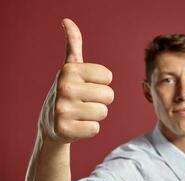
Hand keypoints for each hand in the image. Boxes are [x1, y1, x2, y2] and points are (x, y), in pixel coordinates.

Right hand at [38, 18, 113, 142]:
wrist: (50, 123)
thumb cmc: (67, 92)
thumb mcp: (70, 69)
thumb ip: (74, 45)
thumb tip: (67, 21)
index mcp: (70, 70)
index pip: (108, 76)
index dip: (100, 83)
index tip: (86, 85)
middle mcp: (65, 88)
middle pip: (109, 95)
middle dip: (100, 100)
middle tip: (84, 102)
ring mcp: (63, 110)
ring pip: (103, 112)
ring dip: (95, 115)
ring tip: (80, 113)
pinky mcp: (65, 130)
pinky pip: (95, 129)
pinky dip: (89, 129)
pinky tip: (76, 125)